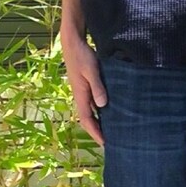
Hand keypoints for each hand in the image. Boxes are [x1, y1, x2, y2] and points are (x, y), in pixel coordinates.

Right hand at [60, 30, 107, 146]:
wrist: (73, 43)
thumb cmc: (82, 55)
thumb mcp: (91, 70)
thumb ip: (97, 87)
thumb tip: (102, 105)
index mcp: (80, 95)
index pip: (87, 120)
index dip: (96, 133)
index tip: (106, 143)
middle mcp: (81, 96)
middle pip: (88, 119)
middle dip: (97, 132)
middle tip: (110, 142)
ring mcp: (83, 91)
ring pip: (91, 111)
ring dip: (99, 122)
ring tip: (112, 130)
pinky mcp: (85, 85)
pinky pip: (93, 102)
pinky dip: (100, 110)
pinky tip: (110, 111)